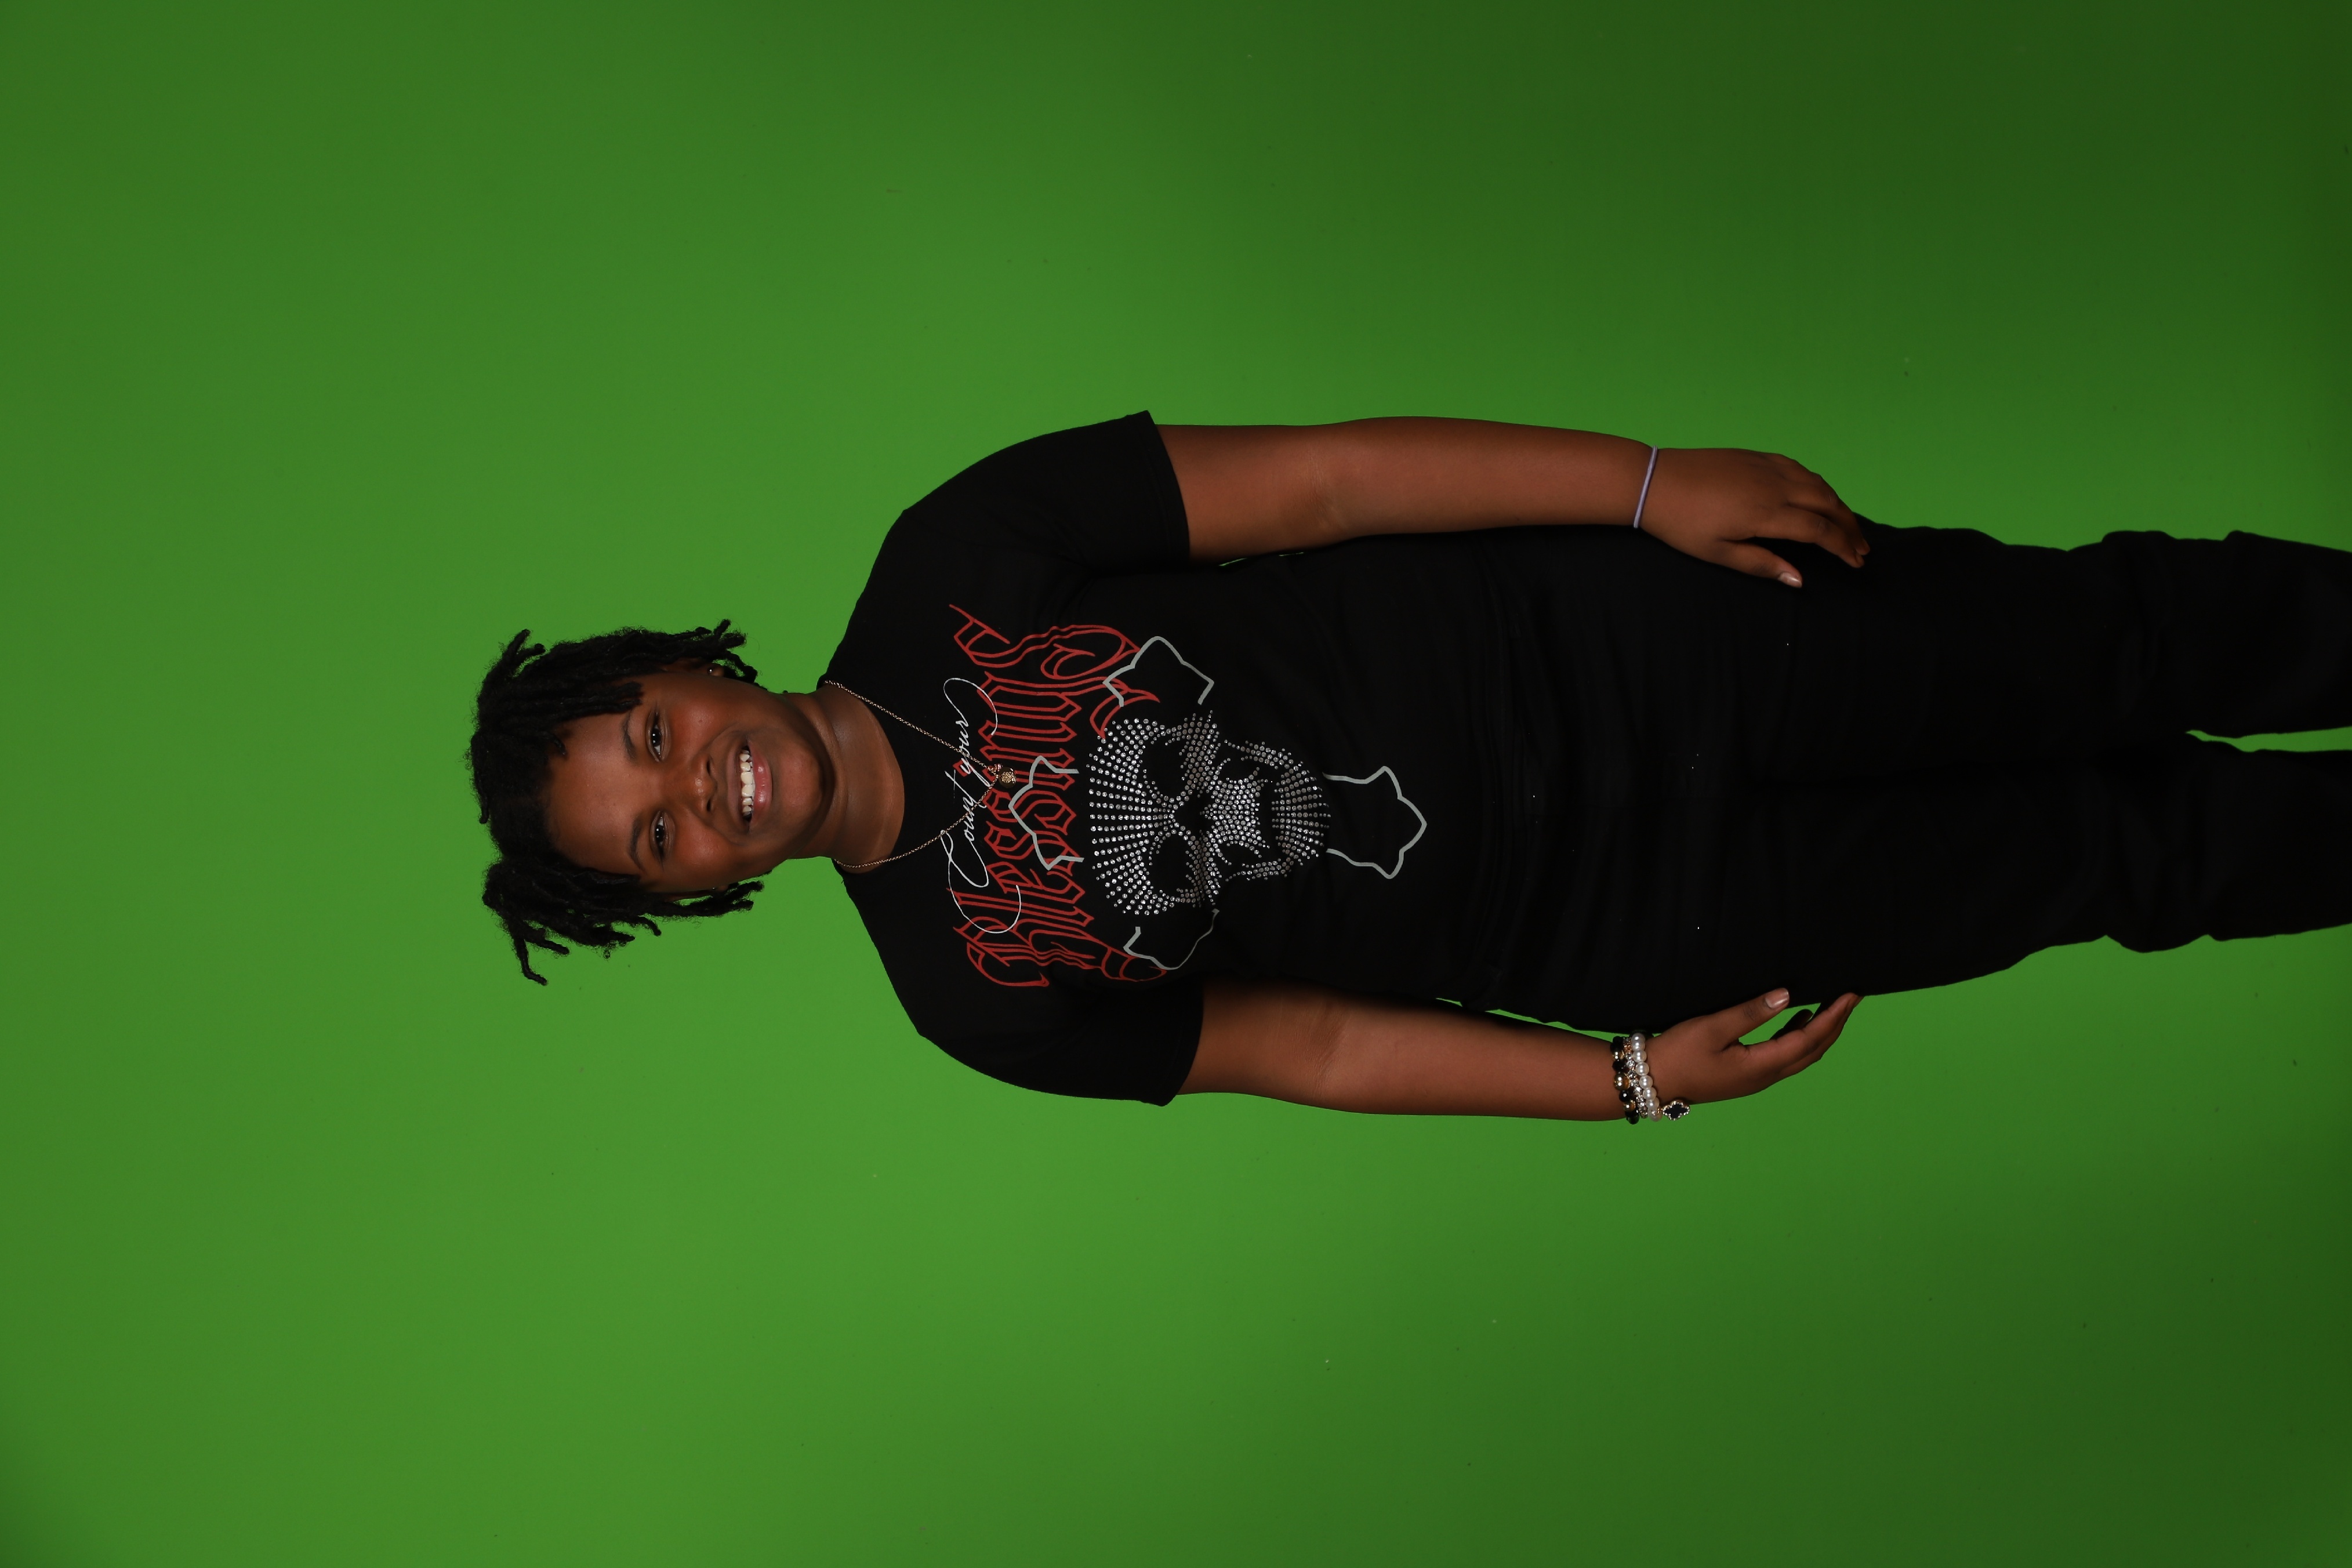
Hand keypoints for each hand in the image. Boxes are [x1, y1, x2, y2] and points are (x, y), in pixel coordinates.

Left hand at [1639, 448, 1865, 586]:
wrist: (1655, 482)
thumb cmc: (1682, 524)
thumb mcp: (1718, 553)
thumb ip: (1761, 564)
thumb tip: (1799, 579)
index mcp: (1767, 514)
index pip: (1820, 532)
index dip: (1842, 547)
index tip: (1857, 562)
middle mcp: (1775, 486)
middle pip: (1828, 505)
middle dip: (1850, 527)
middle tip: (1863, 547)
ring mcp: (1768, 467)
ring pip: (1817, 484)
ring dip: (1838, 505)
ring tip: (1848, 525)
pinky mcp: (1757, 456)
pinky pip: (1800, 468)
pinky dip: (1818, 483)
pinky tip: (1820, 494)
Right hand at [1643, 989, 1860, 1105]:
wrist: (1653, 1080)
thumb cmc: (1679, 1052)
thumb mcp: (1712, 1028)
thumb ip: (1750, 1013)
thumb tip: (1787, 996)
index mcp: (1762, 1066)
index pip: (1809, 1039)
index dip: (1833, 1017)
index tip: (1851, 995)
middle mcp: (1766, 1076)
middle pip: (1814, 1051)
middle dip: (1835, 1025)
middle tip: (1851, 998)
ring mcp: (1757, 1078)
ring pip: (1802, 1056)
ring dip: (1820, 1032)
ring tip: (1833, 1006)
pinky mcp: (1747, 1075)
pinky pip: (1786, 1056)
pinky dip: (1800, 1037)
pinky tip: (1797, 1020)